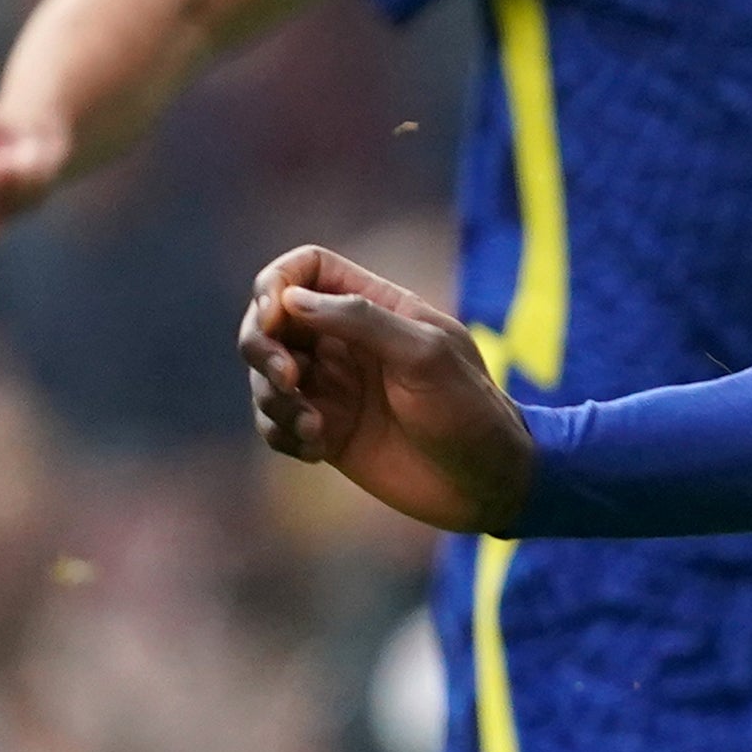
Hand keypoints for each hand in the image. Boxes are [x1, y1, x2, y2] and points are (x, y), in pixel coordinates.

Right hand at [240, 248, 535, 533]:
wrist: (490, 483)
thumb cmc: (470, 412)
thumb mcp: (425, 355)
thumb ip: (361, 320)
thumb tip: (291, 300)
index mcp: (377, 307)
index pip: (306, 269)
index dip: (277, 283)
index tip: (273, 315)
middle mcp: (347, 342)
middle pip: (269, 320)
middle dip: (261, 344)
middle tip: (288, 379)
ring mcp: (334, 387)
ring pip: (265, 374)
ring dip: (273, 399)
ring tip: (313, 427)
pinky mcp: (326, 430)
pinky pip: (274, 421)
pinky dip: (281, 432)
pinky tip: (318, 450)